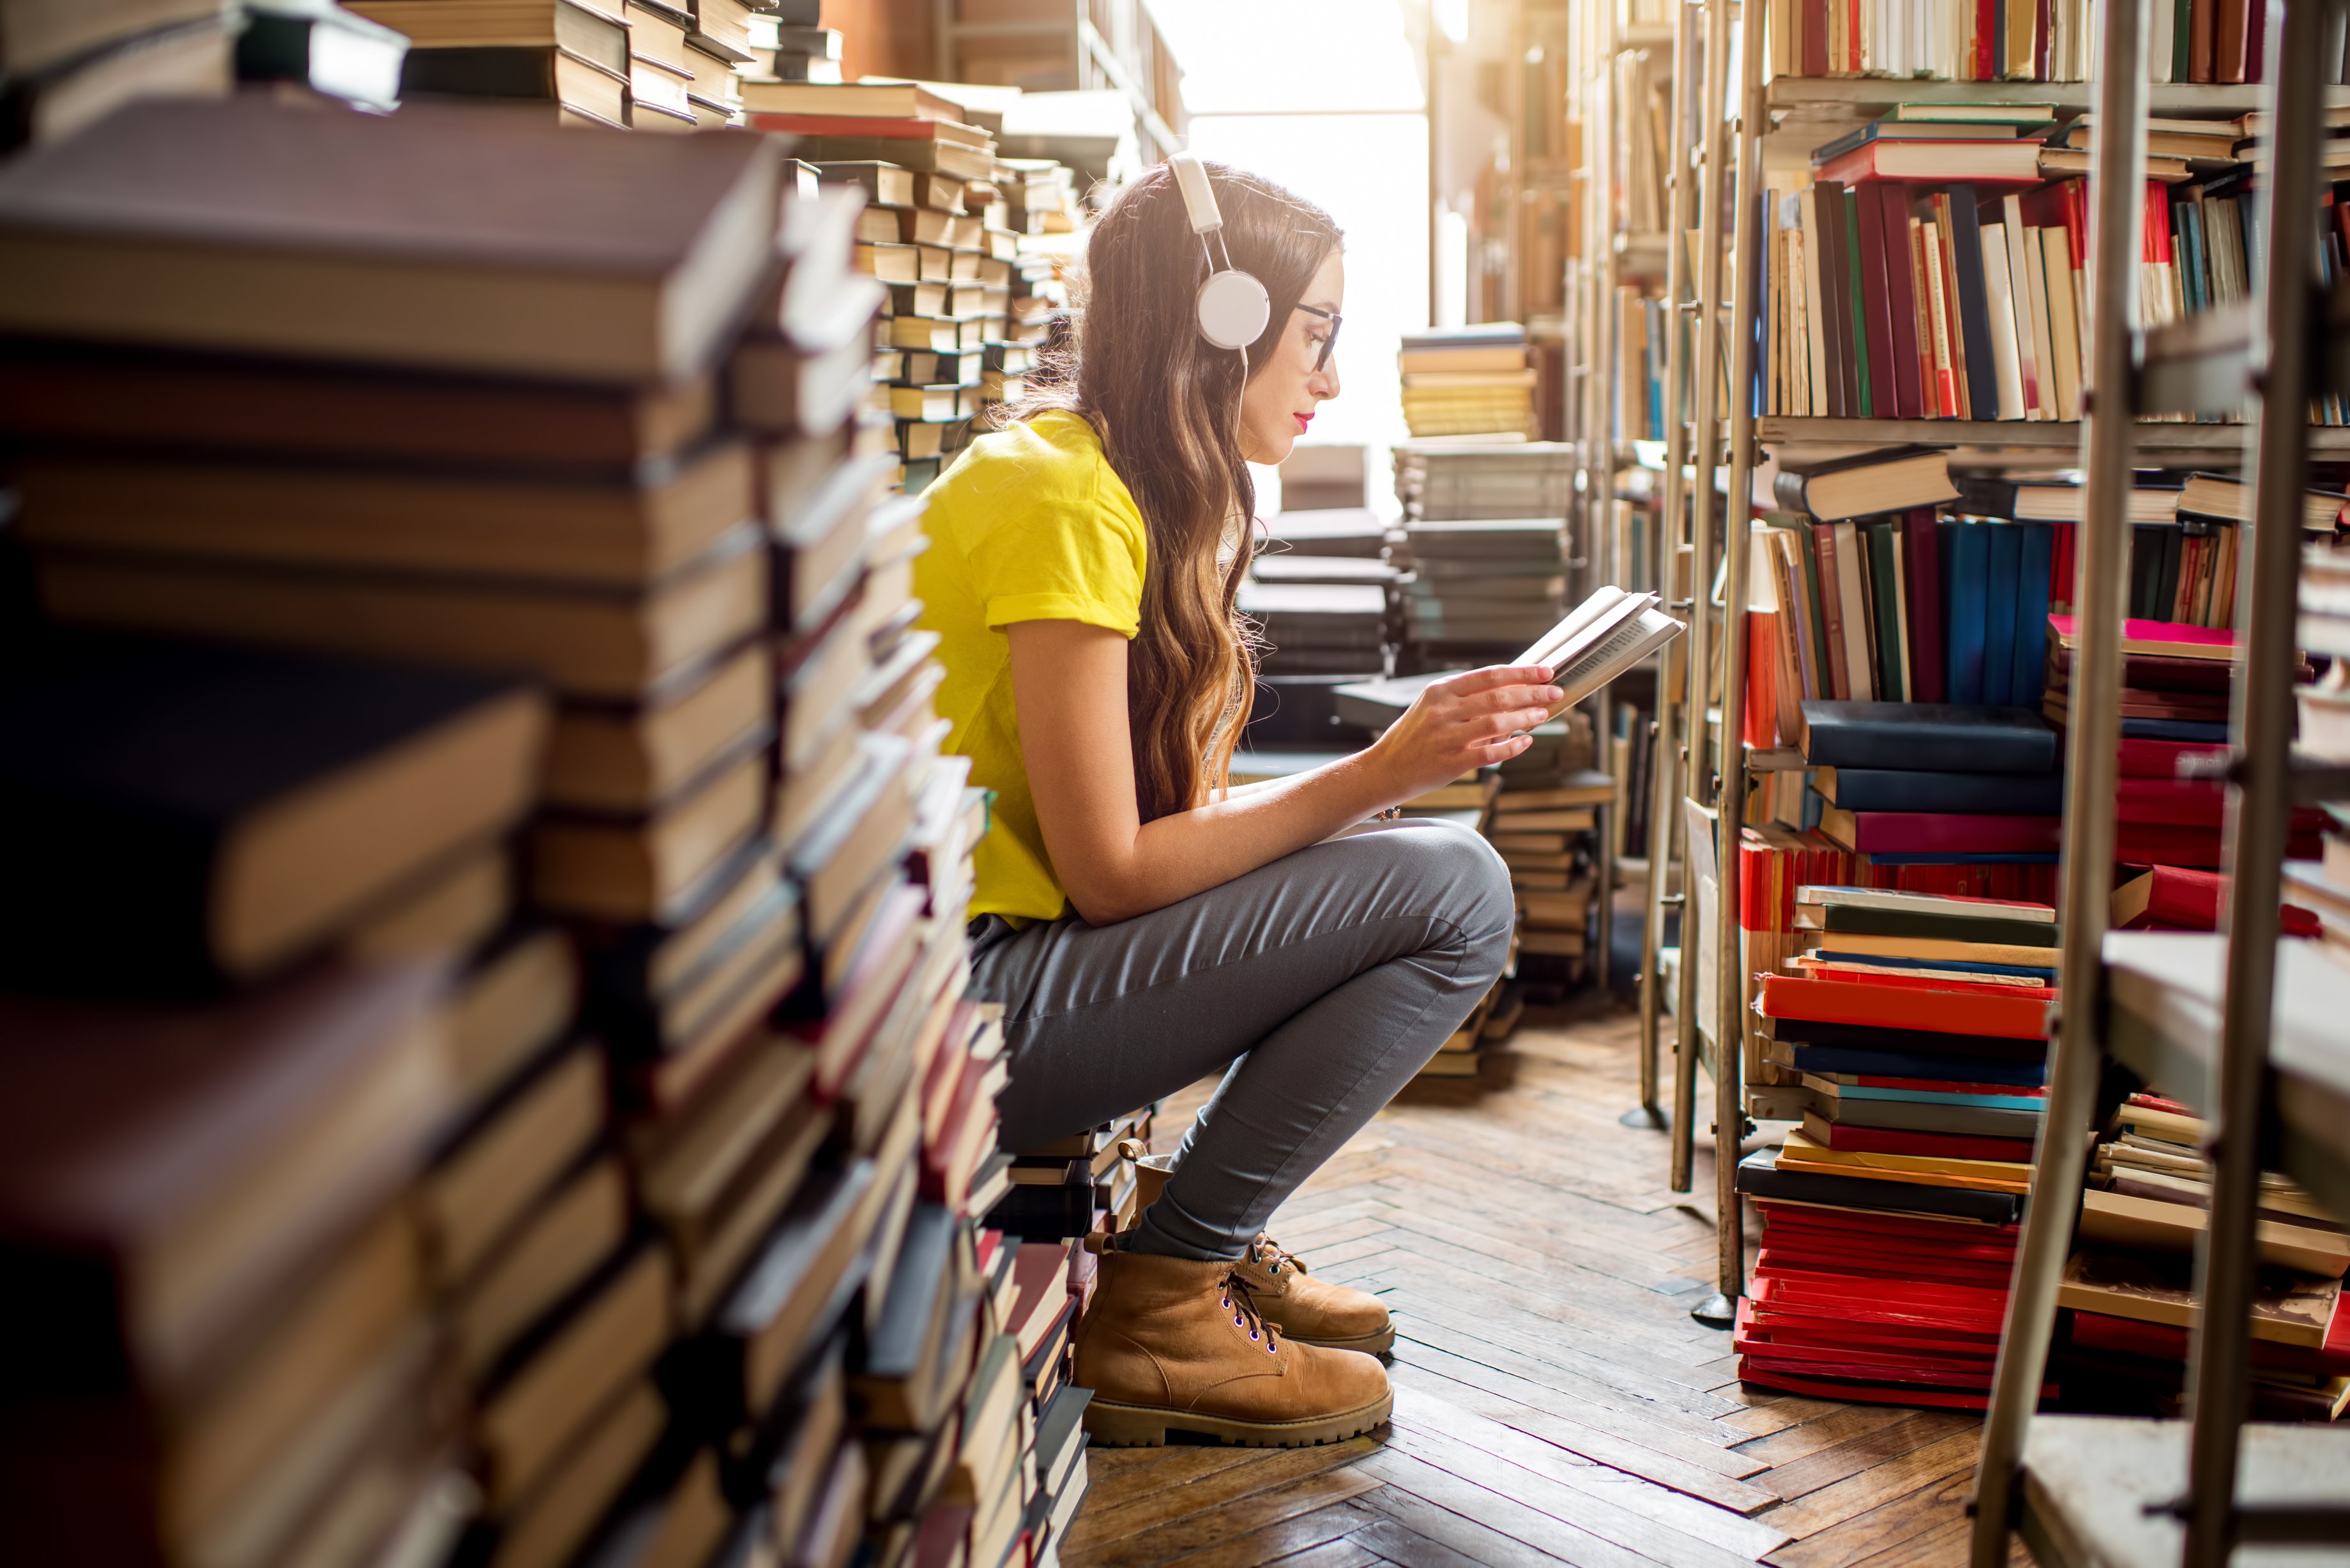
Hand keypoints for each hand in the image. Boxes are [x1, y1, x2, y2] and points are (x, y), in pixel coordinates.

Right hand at [1368, 665, 1562, 802]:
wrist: (1385, 768)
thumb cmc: (1413, 736)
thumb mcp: (1431, 707)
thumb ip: (1465, 698)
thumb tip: (1510, 690)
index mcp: (1440, 691)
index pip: (1490, 675)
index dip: (1522, 672)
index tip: (1545, 671)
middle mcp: (1443, 711)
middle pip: (1498, 696)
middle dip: (1532, 693)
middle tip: (1555, 692)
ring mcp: (1448, 737)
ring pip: (1498, 722)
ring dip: (1526, 717)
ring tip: (1543, 715)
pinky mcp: (1452, 762)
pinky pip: (1491, 753)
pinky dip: (1513, 746)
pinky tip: (1526, 741)